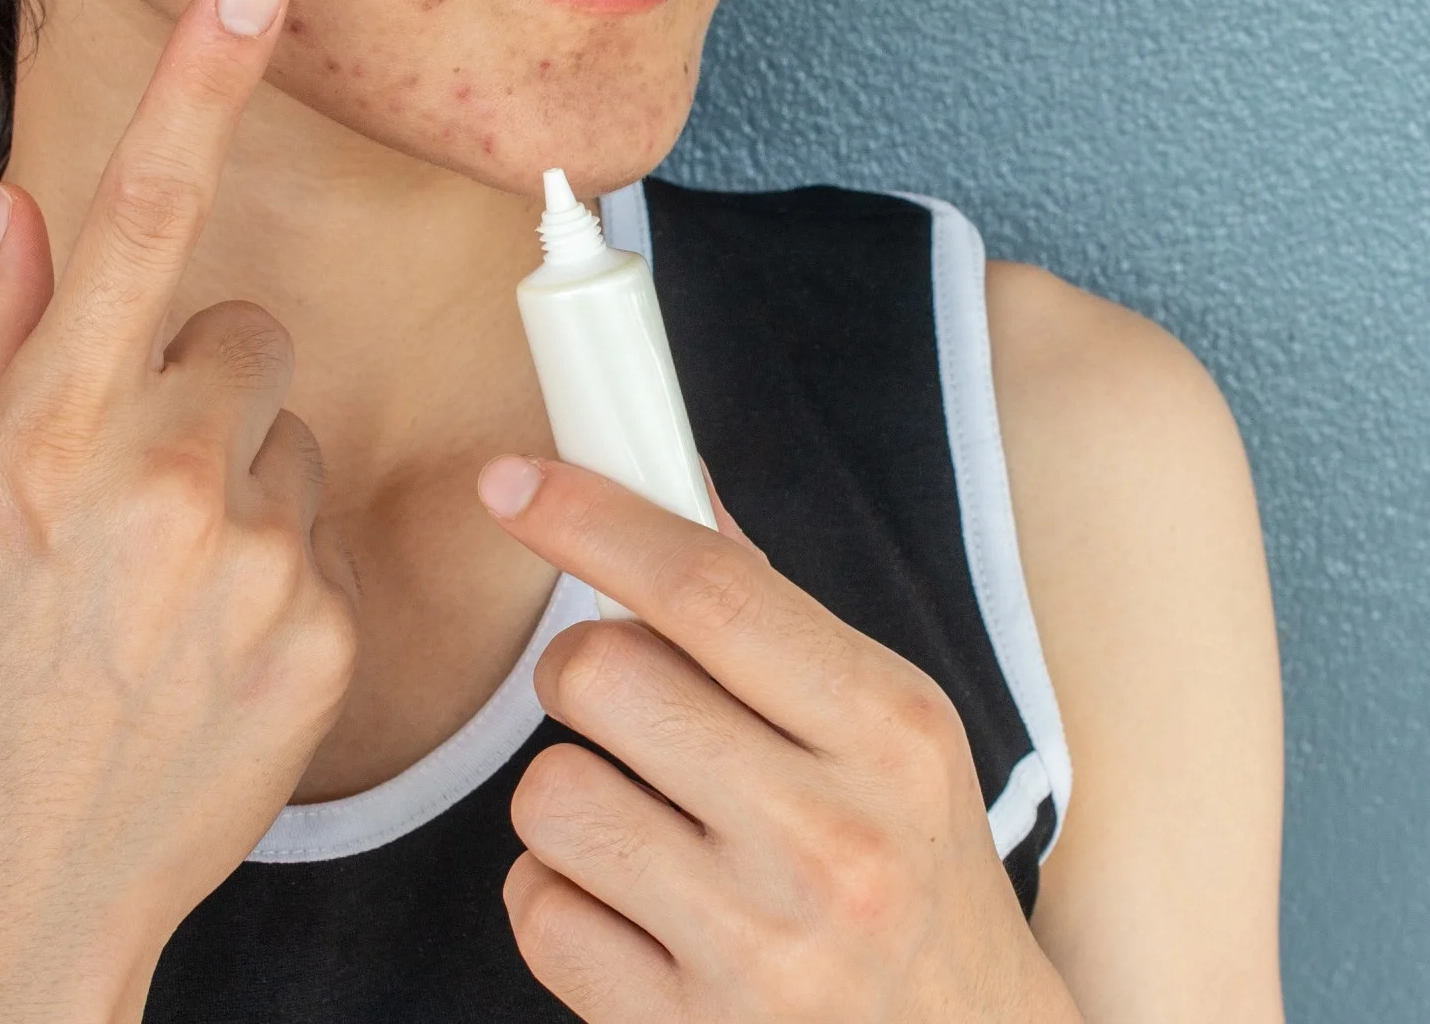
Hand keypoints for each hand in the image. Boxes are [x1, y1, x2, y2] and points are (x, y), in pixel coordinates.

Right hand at [0, 0, 358, 1023]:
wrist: (14, 881)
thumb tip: (23, 207)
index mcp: (48, 436)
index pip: (137, 223)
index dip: (202, 89)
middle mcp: (161, 478)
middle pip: (246, 339)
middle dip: (204, 390)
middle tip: (137, 500)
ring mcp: (257, 556)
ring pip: (292, 438)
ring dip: (245, 486)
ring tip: (169, 590)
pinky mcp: (330, 625)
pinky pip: (329, 536)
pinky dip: (286, 572)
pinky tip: (215, 645)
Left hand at [478, 456, 1084, 1023]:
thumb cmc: (915, 875)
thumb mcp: (889, 736)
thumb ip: (775, 618)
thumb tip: (671, 483)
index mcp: (892, 733)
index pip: (711, 591)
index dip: (593, 519)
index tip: (514, 480)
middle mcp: (832, 839)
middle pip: (602, 676)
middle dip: (585, 672)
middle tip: (627, 706)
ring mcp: (758, 949)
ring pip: (550, 796)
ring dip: (574, 798)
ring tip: (649, 828)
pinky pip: (536, 911)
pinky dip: (563, 901)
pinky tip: (637, 913)